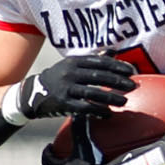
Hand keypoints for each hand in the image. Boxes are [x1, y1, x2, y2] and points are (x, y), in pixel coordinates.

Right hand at [4, 54, 136, 123]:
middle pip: (98, 76)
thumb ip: (93, 60)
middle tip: (132, 86)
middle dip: (117, 81)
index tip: (131, 70)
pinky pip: (84, 108)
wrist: (32, 94)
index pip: (99, 62)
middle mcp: (69, 73)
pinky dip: (98, 111)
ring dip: (110, 97)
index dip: (117, 65)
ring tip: (124, 101)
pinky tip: (108, 114)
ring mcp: (66, 88)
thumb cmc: (58, 78)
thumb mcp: (72, 65)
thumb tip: (114, 51)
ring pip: (93, 92)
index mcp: (74, 61)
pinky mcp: (63, 103)